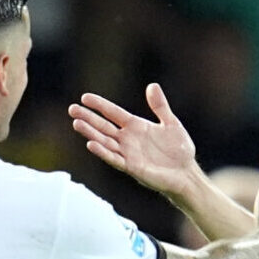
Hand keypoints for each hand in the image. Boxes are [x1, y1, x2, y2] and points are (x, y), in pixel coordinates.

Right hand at [70, 83, 200, 196]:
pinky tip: (91, 144)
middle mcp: (127, 139)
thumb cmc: (179, 150)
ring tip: (76, 123)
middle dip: (88, 118)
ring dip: (90, 133)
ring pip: (104, 142)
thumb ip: (160, 106)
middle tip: (72, 109)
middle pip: (103, 126)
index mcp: (135, 126)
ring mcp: (128, 153)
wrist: (186, 173)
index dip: (100, 105)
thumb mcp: (171, 123)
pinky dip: (103, 152)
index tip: (84, 97)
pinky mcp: (132, 167)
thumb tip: (152, 85)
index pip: (113, 113)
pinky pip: (114, 158)